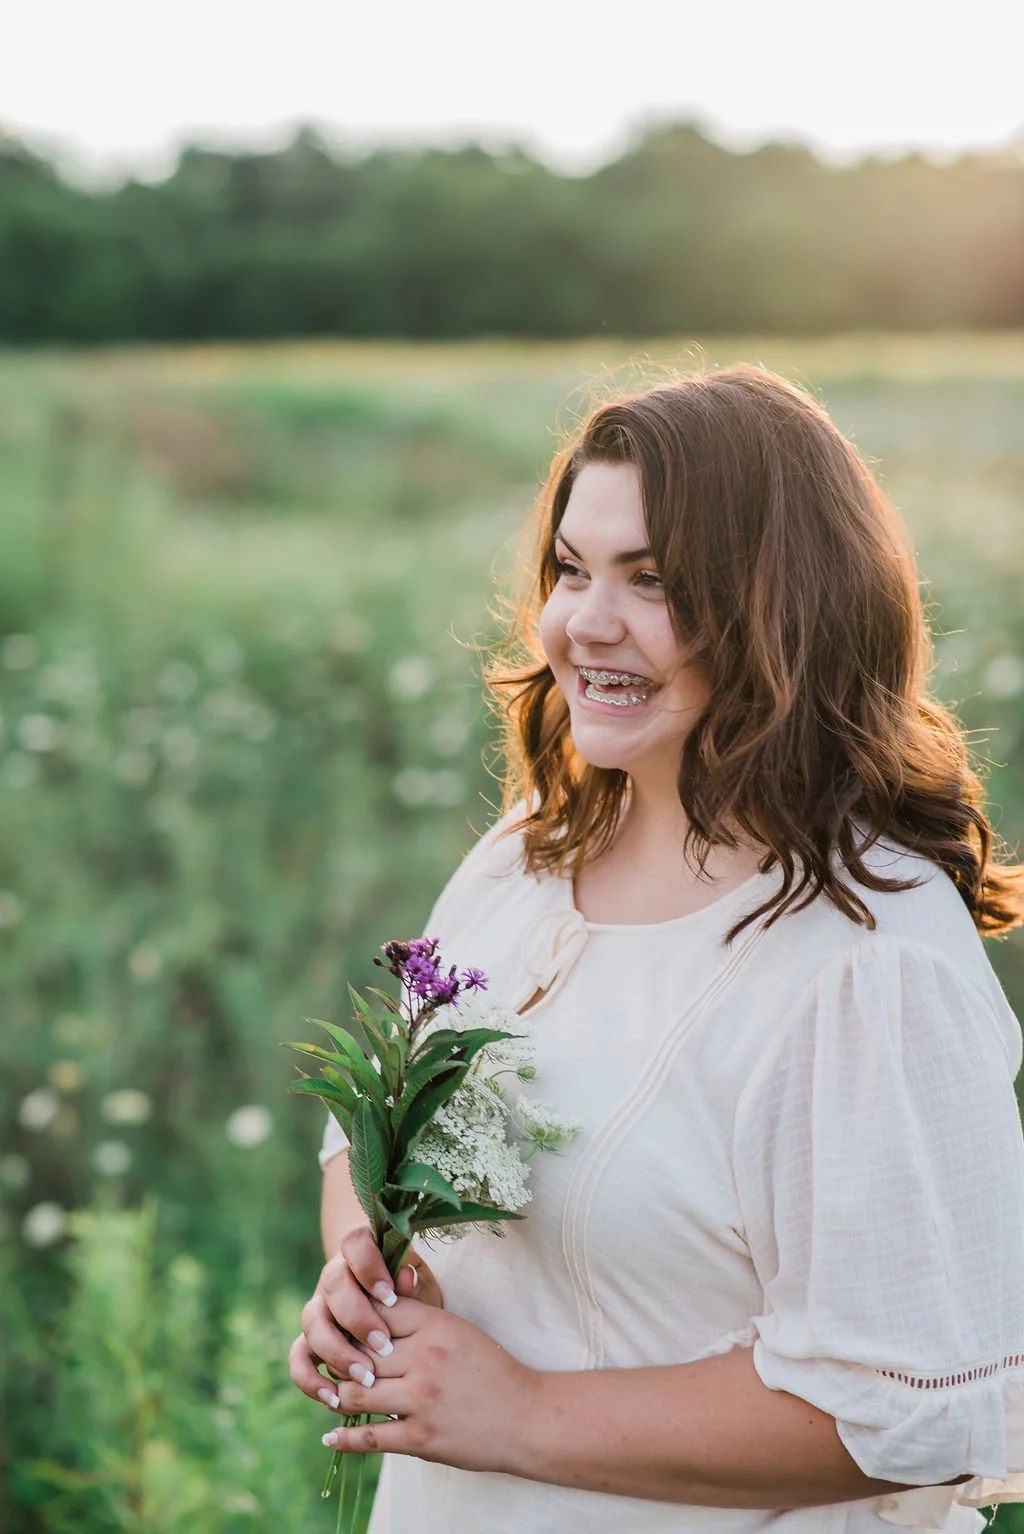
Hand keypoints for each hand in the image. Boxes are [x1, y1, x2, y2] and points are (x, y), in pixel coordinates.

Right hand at [289, 1227, 443, 1405]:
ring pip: (313, 1323)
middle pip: (333, 1286)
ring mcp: (318, 1308)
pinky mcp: (309, 1340)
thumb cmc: (412, 1299)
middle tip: (384, 1345)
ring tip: (365, 1377)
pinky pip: (298, 1358)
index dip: (368, 1267)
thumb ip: (414, 1285)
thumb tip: (406, 1276)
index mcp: (360, 1253)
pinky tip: (333, 1398)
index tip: (390, 1296)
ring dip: (338, 1351)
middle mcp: (334, 1276)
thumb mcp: (420, 1288)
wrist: (394, 1314)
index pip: (355, 1244)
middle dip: (357, 1318)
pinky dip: (311, 1379)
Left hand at [319, 1295, 539, 1474]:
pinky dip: (344, 1439)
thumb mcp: (459, 1330)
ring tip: (332, 1396)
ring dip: (340, 1397)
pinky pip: (369, 1438)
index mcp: (435, 1326)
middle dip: (342, 1359)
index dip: (356, 1320)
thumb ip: (421, 1317)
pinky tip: (331, 1437)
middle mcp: (424, 1359)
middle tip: (329, 1363)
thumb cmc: (492, 1369)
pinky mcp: (420, 1440)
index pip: (377, 1314)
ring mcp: (420, 1401)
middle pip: (360, 1353)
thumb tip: (380, 1301)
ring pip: (356, 1394)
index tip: (343, 1327)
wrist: (526, 1418)